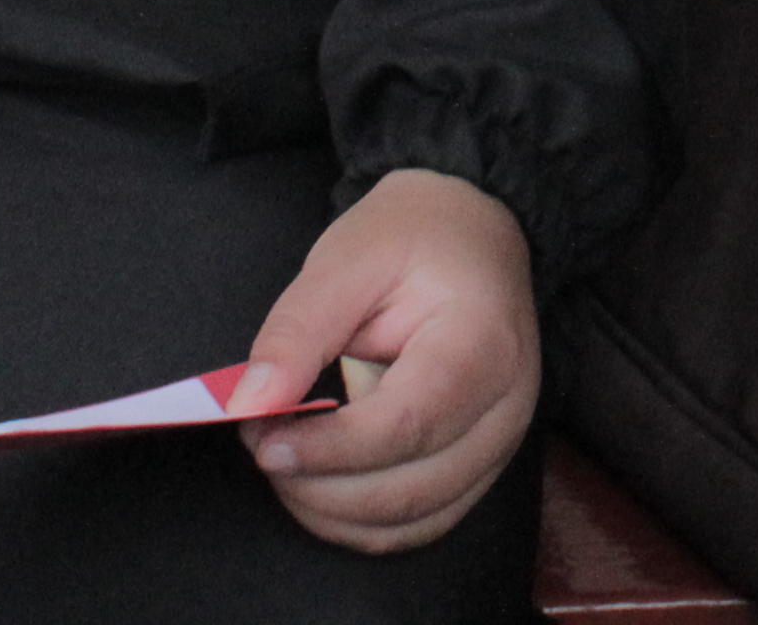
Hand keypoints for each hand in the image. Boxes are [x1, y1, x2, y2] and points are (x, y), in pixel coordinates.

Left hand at [231, 167, 538, 555]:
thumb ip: (298, 331)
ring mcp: (500, 442)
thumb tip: (250, 403)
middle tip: (260, 442)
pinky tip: (316, 484)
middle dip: (318, 486)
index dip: (331, 449)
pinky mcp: (480, 466)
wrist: (475, 233)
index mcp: (483, 341)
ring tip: (283, 457)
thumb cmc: (414, 238)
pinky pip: (418, 524)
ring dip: (331, 511)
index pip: (410, 423)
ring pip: (412, 521)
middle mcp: (506, 405)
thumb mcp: (348, 259)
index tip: (264, 444)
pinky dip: (358, 522)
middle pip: (411, 489)